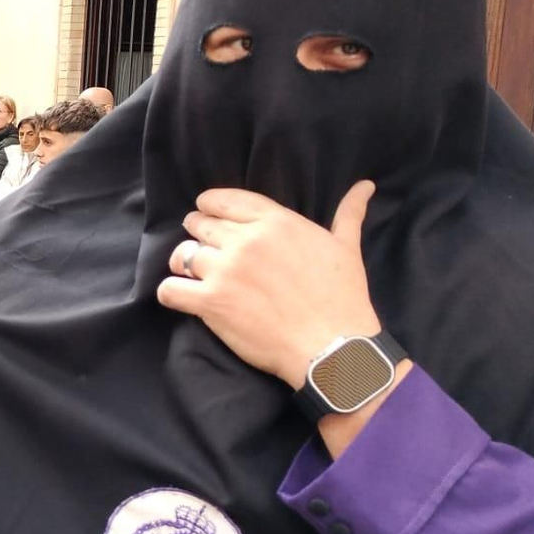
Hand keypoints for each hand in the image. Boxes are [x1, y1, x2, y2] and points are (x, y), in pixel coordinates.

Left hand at [156, 181, 382, 387]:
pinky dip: (169, 291)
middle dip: (197, 233)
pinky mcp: (211, 302)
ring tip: (191, 273)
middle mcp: (246, 241)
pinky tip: (178, 295)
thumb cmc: (343, 298)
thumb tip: (365, 186)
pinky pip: (170, 289)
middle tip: (203, 248)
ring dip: (184, 263)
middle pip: (200, 225)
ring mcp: (225, 271)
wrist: (333, 346)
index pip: (226, 200)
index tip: (205, 211)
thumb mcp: (347, 247)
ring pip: (183, 254)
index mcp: (276, 222)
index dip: (209, 204)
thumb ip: (349, 214)